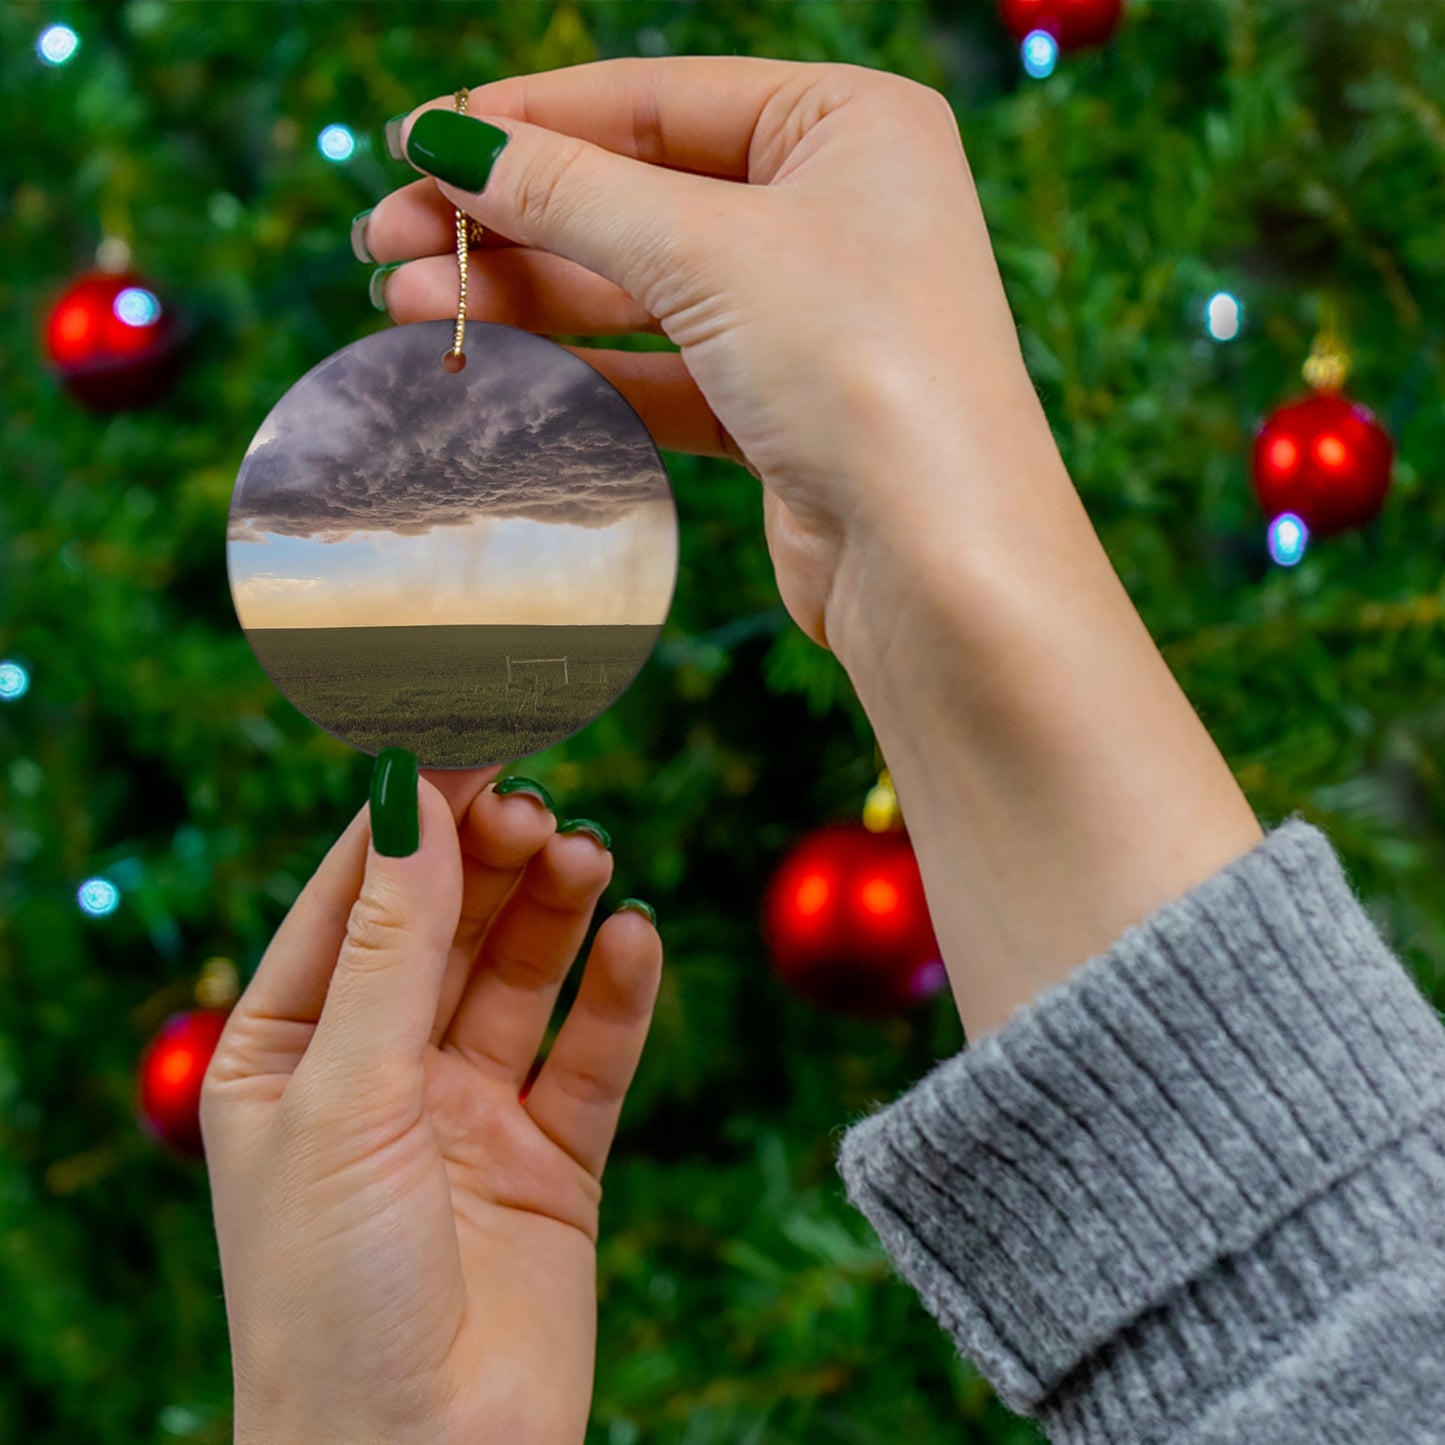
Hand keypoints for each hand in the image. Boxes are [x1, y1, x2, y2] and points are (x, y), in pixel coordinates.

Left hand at [201, 765, 661, 1444]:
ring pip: (521, 975)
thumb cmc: (331, 1295)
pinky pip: (591, 1053)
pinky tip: (635, 940)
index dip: (410, 815)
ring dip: (555, 909)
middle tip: (537, 805)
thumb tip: (412, 797)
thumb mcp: (345, 1097)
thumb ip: (391, 945)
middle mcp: (380, 1070)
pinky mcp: (552, 1158)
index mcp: (289, 1050)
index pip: (354, 896)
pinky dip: (617, 994)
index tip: (469, 735)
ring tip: (587, 856)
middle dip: (489, 859)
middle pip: (446, 924)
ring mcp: (469, 1111)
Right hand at [361, 56, 1056, 654]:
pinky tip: (491, 368)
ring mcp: (809, 316)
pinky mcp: (782, 410)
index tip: (416, 141)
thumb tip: (449, 140)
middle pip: (637, 196)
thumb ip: (571, 192)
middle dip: (509, 220)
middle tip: (386, 241)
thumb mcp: (706, 251)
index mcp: (849, 125)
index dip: (528, 120)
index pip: (656, 100)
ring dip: (525, 298)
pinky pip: (661, 372)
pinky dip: (578, 372)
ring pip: (639, 290)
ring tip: (406, 307)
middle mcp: (835, 211)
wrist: (938, 561)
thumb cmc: (861, 369)